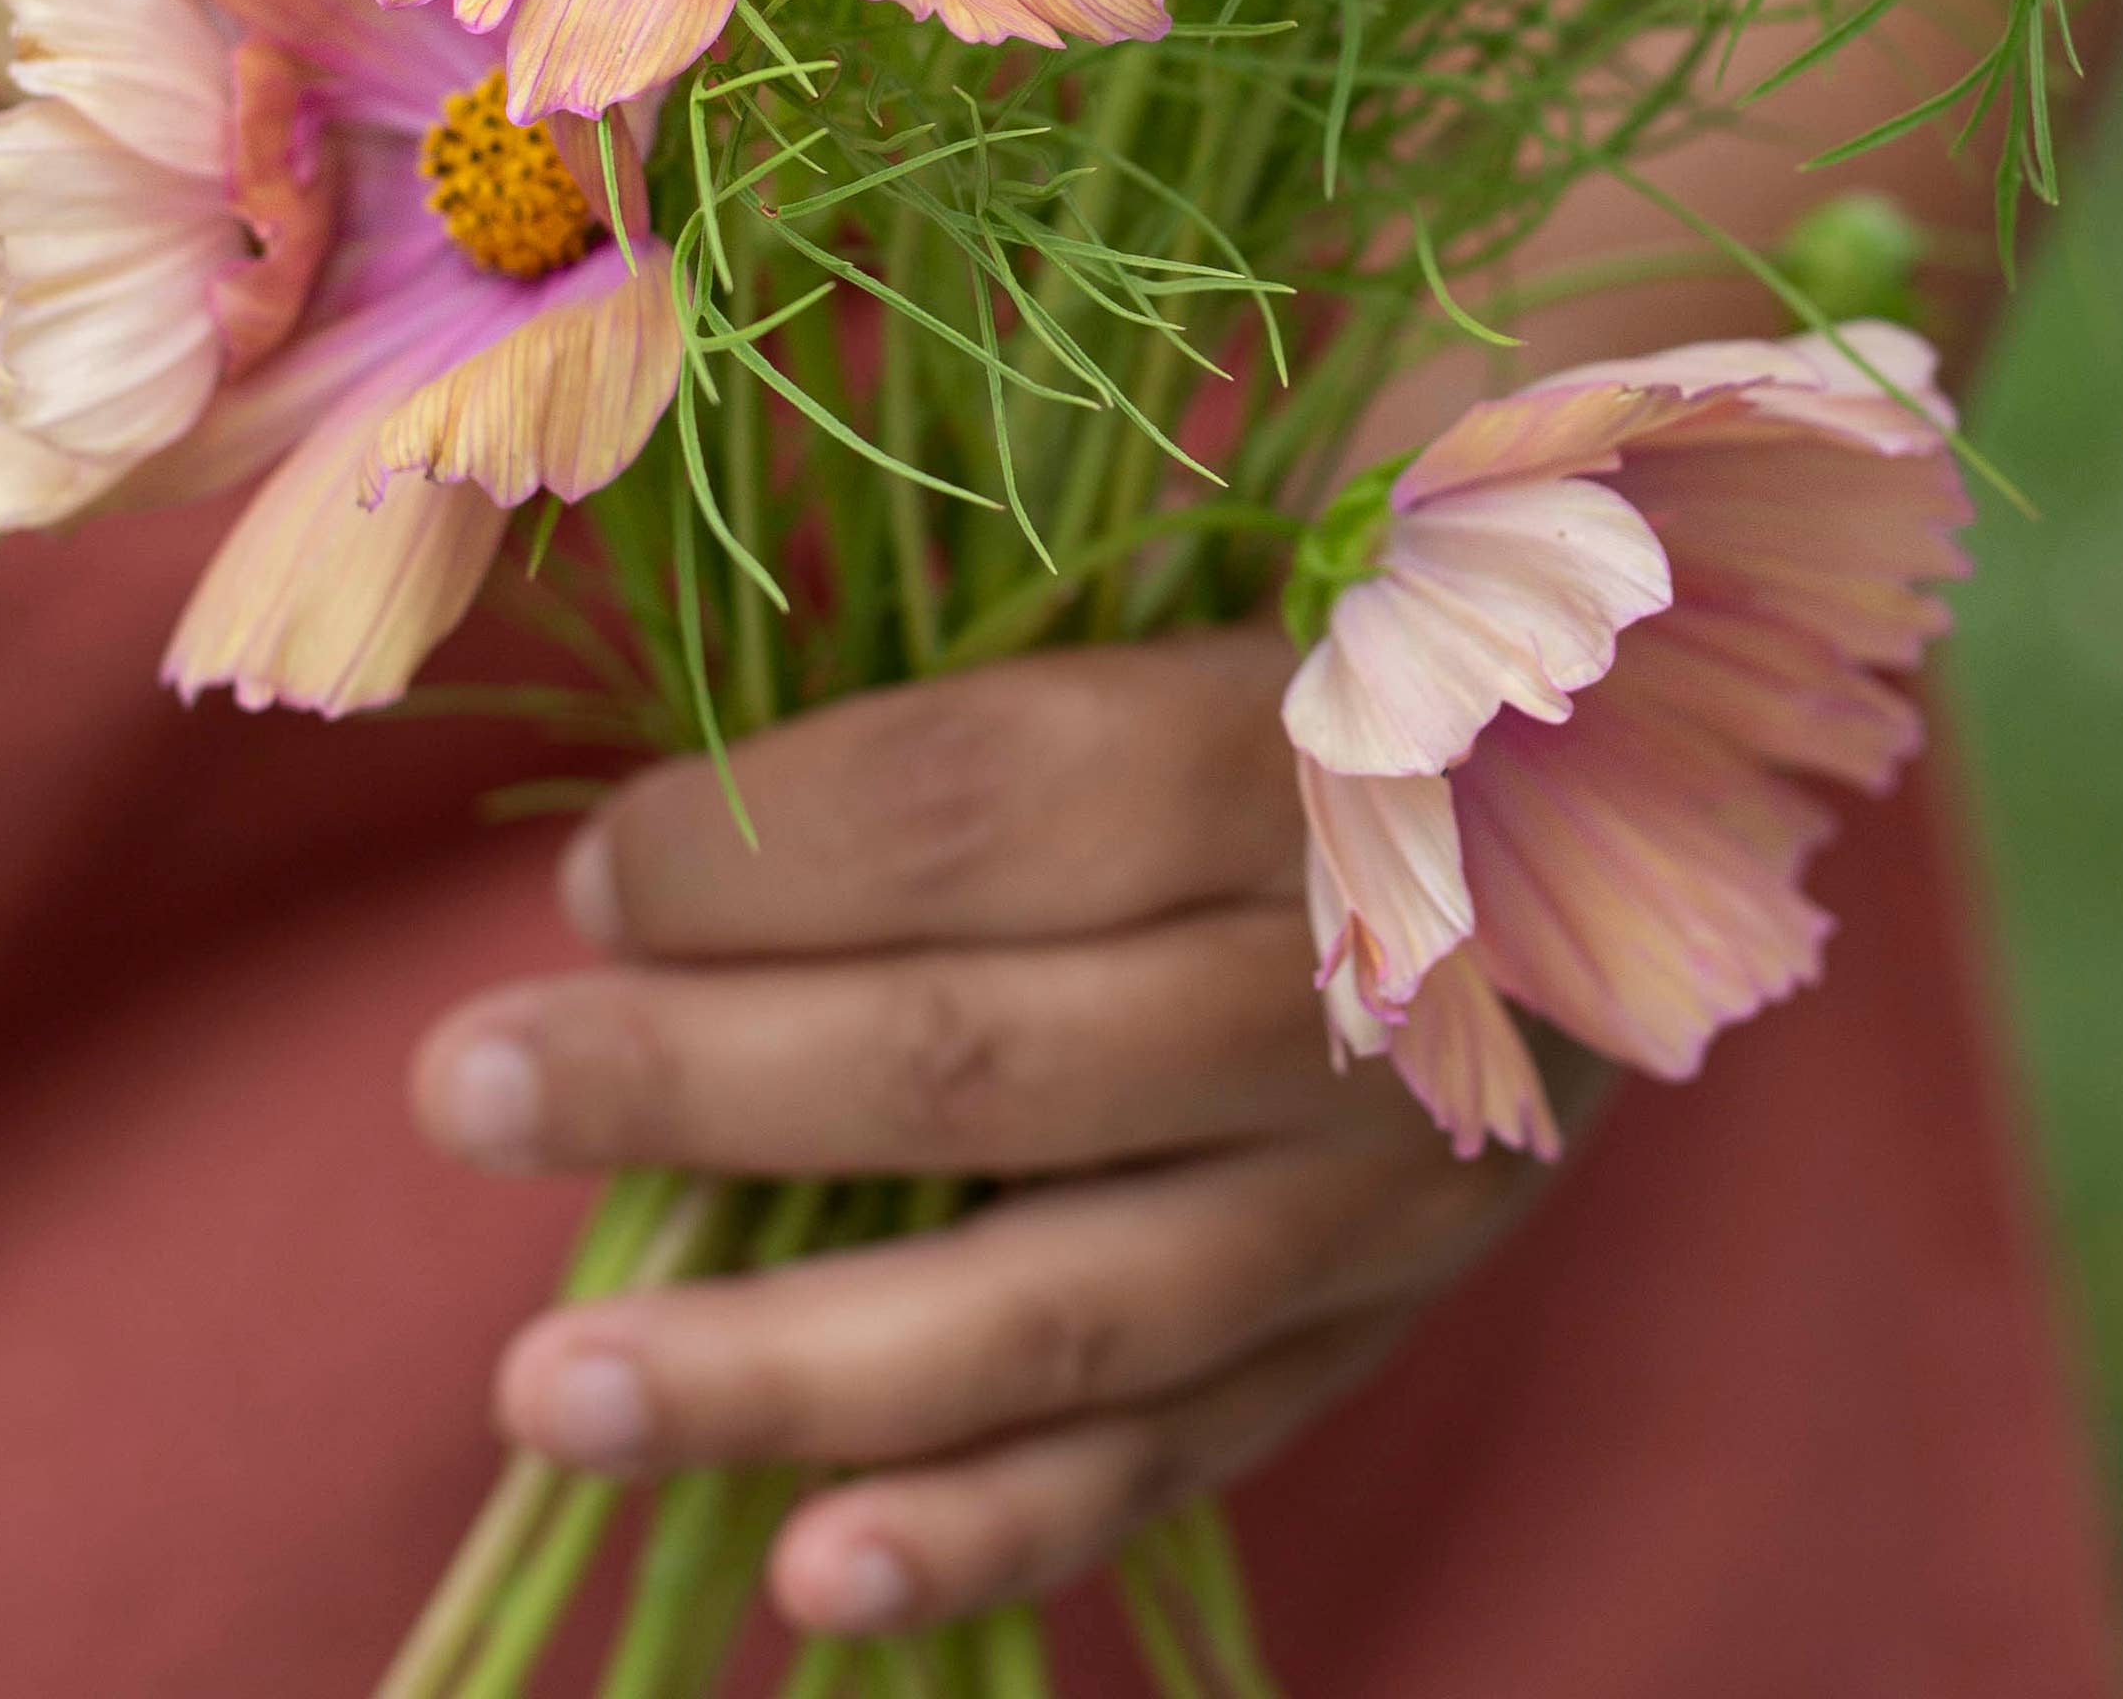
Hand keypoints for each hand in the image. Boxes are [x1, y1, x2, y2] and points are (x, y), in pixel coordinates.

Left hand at [408, 629, 1569, 1640]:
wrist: (1659, 771)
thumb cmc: (1385, 617)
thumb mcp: (1257, 545)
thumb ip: (1015, 649)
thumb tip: (687, 771)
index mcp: (1312, 736)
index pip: (989, 805)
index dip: (762, 848)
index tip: (591, 873)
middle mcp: (1351, 982)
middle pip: (979, 1057)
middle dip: (692, 1082)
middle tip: (462, 1088)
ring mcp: (1375, 1187)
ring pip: (1054, 1308)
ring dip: (779, 1366)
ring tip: (545, 1392)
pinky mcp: (1385, 1319)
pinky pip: (1175, 1455)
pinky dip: (988, 1529)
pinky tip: (802, 1577)